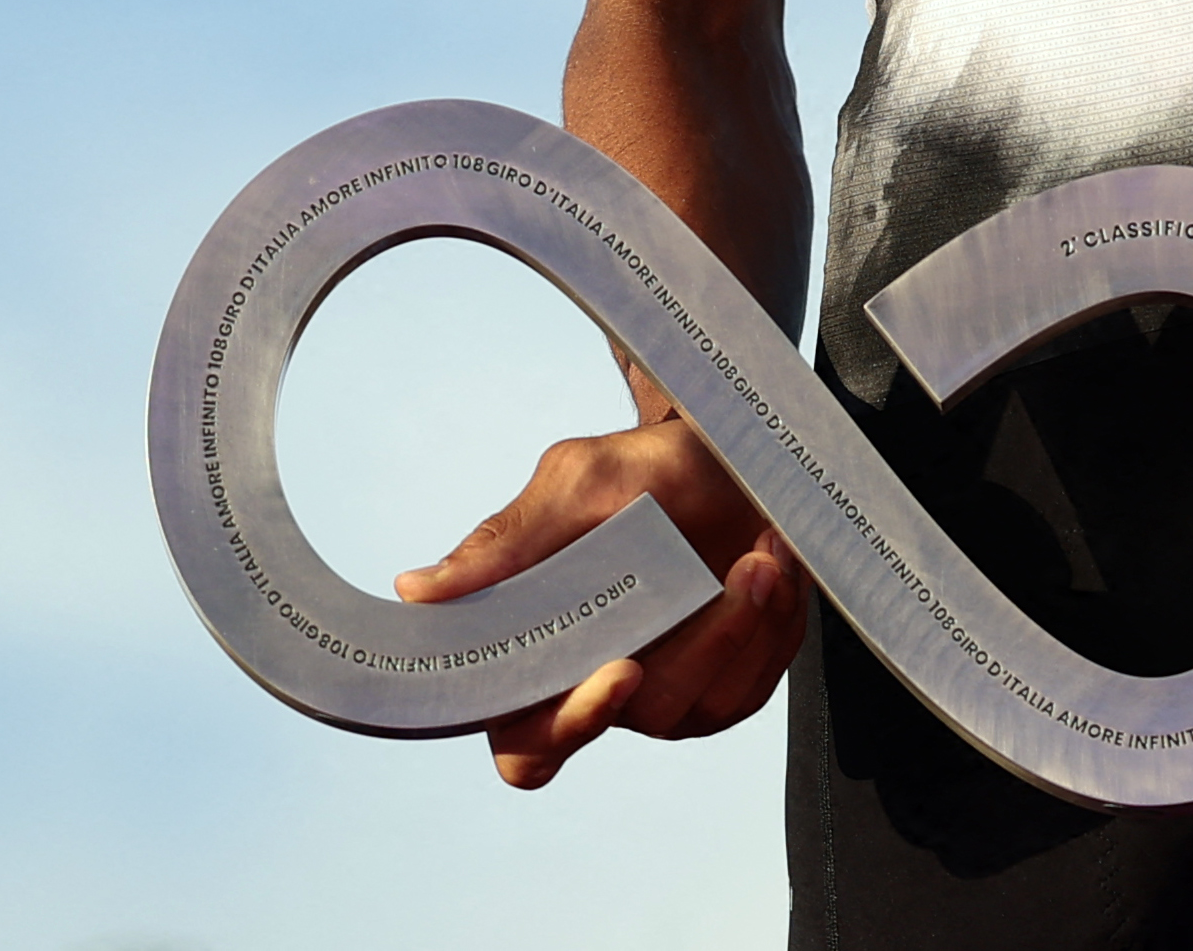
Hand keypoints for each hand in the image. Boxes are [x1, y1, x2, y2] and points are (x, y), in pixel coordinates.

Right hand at [395, 411, 813, 789]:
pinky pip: (749, 687)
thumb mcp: (578, 483)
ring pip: (698, 705)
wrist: (727, 451)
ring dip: (744, 624)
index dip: (560, 729)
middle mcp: (596, 684)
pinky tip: (776, 567)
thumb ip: (507, 540)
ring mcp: (665, 690)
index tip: (622, 669)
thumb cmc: (640, 471)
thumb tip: (415, 589)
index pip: (525, 741)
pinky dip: (772, 627)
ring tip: (763, 549)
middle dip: (691, 659)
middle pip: (624, 726)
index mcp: (541, 651)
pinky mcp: (727, 682)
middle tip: (738, 582)